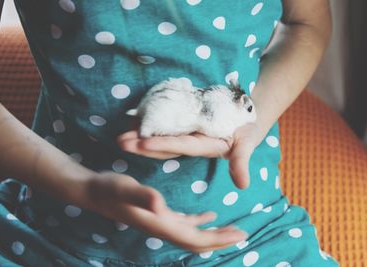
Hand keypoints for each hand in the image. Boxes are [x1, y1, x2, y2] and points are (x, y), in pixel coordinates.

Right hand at [80, 171, 247, 252]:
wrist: (93, 191)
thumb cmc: (108, 188)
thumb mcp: (125, 188)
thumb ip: (143, 196)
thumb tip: (162, 207)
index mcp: (160, 224)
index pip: (195, 239)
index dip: (218, 239)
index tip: (240, 235)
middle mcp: (162, 227)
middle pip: (197, 241)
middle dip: (220, 240)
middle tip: (244, 234)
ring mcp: (160, 222)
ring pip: (192, 234)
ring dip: (212, 233)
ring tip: (231, 230)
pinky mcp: (157, 214)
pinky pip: (183, 223)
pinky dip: (199, 223)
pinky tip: (208, 216)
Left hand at [117, 122, 265, 188]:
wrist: (245, 120)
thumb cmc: (246, 132)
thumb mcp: (245, 146)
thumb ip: (241, 163)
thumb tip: (243, 186)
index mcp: (201, 147)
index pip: (178, 147)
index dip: (161, 145)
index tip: (141, 144)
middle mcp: (189, 142)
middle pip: (162, 145)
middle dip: (141, 144)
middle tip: (120, 142)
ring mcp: (185, 132)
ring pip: (160, 135)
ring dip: (141, 135)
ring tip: (121, 134)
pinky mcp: (184, 123)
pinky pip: (164, 124)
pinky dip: (149, 122)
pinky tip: (133, 120)